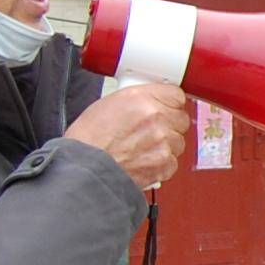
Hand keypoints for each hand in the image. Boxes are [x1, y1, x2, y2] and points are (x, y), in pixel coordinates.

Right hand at [66, 82, 189, 192]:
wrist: (84, 169)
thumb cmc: (88, 140)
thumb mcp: (108, 104)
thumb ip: (137, 102)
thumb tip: (150, 102)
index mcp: (140, 98)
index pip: (176, 95)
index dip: (169, 103)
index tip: (165, 108)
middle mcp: (155, 117)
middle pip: (181, 118)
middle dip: (169, 124)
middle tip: (152, 131)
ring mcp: (163, 141)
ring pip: (178, 141)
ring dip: (165, 145)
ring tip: (142, 149)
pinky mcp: (165, 163)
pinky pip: (173, 161)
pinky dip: (161, 164)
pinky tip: (143, 161)